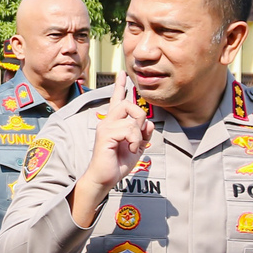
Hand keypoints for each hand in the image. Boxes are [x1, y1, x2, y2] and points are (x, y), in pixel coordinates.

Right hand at [69, 77, 153, 227]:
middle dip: (140, 117)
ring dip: (138, 133)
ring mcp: (105, 127)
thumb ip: (143, 133)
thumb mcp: (136, 146)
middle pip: (129, 104)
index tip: (123, 73)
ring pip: (132, 117)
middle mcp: (107, 121)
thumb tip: (147, 124)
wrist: (104, 178)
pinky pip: (129, 129)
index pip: (117, 100)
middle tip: (138, 135)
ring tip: (133, 145)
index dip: (120, 86)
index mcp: (114, 123)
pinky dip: (135, 141)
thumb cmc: (116, 164)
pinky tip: (130, 149)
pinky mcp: (106, 135)